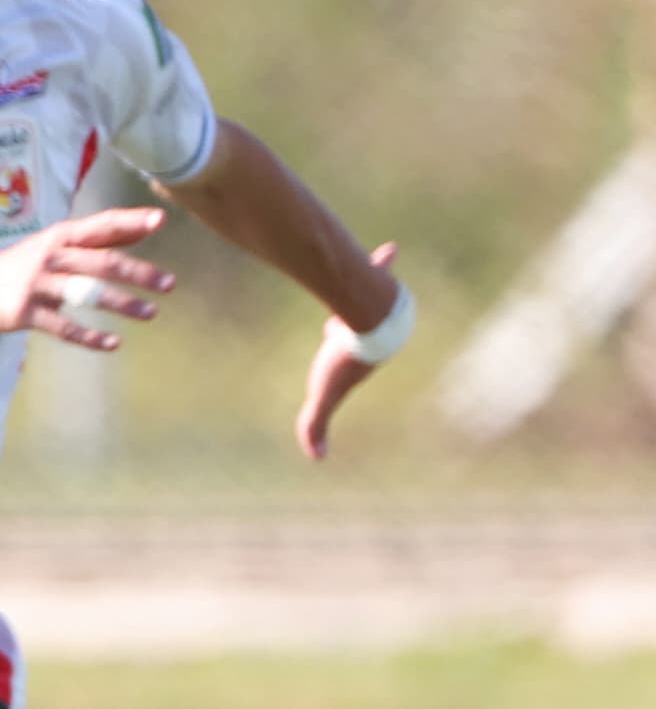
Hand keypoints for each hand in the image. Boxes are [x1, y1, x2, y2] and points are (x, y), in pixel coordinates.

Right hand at [0, 205, 174, 350]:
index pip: (100, 225)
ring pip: (85, 293)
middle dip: (137, 273)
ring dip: (121, 304)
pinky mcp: (23, 312)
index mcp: (61, 237)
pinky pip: (62, 326)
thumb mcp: (59, 245)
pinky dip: (89, 336)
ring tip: (150, 313)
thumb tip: (149, 226)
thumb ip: (103, 237)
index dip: (130, 221)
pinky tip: (112, 344)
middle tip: (169, 284)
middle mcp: (50, 256)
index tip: (160, 220)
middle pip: (100, 262)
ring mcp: (36, 284)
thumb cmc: (25, 264)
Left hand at [297, 241, 400, 461]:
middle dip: (348, 328)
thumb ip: (316, 423)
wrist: (366, 312)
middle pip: (355, 328)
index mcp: (367, 354)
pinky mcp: (375, 280)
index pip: (347, 357)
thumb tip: (317, 458)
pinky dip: (383, 263)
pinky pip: (378, 269)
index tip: (330, 352)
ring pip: (365, 298)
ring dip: (365, 295)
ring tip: (362, 289)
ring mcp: (379, 304)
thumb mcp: (324, 391)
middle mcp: (378, 329)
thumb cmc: (348, 352)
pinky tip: (391, 250)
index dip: (335, 356)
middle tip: (339, 328)